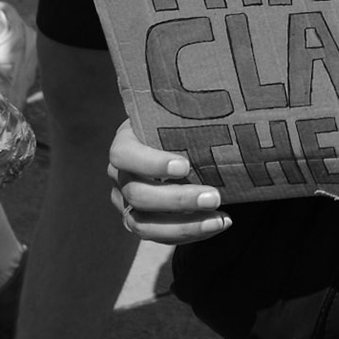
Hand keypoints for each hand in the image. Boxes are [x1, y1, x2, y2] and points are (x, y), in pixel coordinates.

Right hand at [109, 122, 229, 242]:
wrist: (176, 144)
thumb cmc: (179, 124)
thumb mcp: (176, 115)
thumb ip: (188, 111)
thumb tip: (219, 101)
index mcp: (124, 143)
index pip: (124, 155)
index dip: (151, 163)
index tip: (186, 165)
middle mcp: (119, 175)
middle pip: (137, 195)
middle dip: (177, 200)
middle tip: (214, 196)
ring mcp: (125, 203)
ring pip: (143, 225)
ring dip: (185, 226)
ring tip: (219, 218)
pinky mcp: (140, 223)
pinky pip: (159, 237)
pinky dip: (191, 232)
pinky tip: (218, 223)